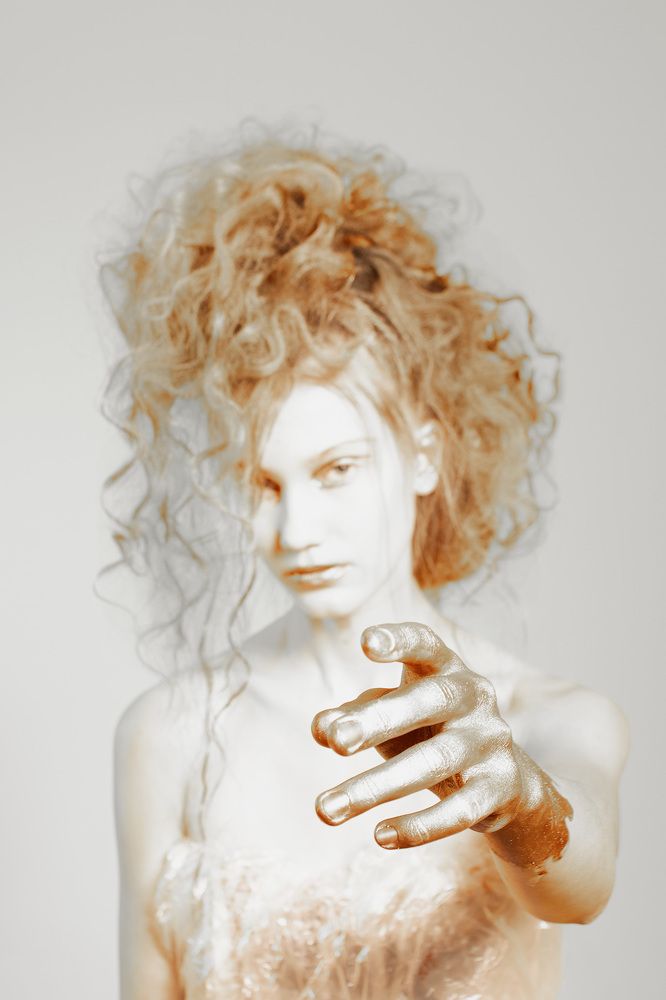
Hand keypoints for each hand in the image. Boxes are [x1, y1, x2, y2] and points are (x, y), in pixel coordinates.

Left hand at [311, 621, 550, 852]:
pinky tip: (379, 836)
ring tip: (326, 809)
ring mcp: (490, 741)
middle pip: (427, 702)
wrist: (504, 783)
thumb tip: (320, 729)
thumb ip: (352, 717)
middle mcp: (474, 696)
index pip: (425, 644)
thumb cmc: (428, 733)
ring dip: (376, 787)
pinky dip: (418, 826)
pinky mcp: (500, 787)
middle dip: (379, 721)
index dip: (398, 641)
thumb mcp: (390, 719)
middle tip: (336, 743)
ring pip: (433, 763)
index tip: (365, 643)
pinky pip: (459, 811)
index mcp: (445, 668)